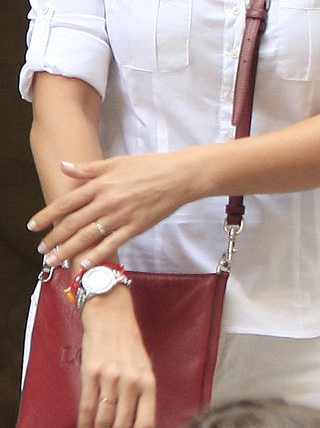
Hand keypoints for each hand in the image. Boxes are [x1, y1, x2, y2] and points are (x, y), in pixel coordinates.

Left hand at [30, 150, 198, 269]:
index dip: (47, 216)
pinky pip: (111, 244)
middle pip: (73, 223)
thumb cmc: (149, 167)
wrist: (179, 176)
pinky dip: (96, 255)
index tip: (33, 226)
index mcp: (101, 184)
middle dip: (54, 239)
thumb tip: (64, 167)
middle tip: (42, 251)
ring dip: (68, 251)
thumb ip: (88, 169)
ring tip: (54, 261)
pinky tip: (83, 265)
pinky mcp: (135, 228)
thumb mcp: (116, 162)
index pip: (67, 203)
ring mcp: (121, 216)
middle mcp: (107, 202)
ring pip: (88, 237)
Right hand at [77, 286, 156, 427]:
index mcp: (148, 382)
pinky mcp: (91, 374)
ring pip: (104, 419)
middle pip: (123, 425)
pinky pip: (87, 406)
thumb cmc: (129, 344)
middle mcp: (131, 382)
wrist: (111, 317)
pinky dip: (84, 424)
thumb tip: (135, 422)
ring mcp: (111, 378)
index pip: (146, 422)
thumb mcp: (145, 367)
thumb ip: (142, 393)